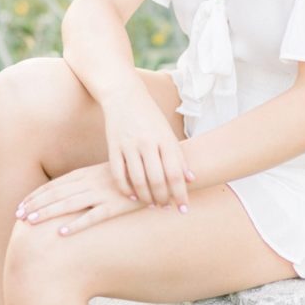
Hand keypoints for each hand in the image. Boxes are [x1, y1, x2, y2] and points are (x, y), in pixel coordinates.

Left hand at [15, 163, 150, 236]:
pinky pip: (93, 217)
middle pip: (56, 194)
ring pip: (68, 204)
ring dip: (47, 213)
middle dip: (35, 204)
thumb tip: (67, 194)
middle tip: (18, 215)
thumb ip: (85, 183)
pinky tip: (63, 232)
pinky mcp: (115, 206)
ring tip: (31, 222)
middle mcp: (89, 183)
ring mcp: (101, 194)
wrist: (155, 171)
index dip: (36, 195)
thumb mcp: (102, 175)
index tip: (21, 205)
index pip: (54, 185)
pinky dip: (77, 224)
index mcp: (85, 174)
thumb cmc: (128, 176)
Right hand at [100, 88, 191, 210]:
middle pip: (158, 180)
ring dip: (146, 198)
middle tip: (165, 207)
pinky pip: (119, 175)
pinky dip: (126, 189)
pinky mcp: (113, 147)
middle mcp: (148, 142)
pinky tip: (133, 196)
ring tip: (152, 204)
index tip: (183, 208)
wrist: (124, 95)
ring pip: (139, 180)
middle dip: (163, 199)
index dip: (181, 194)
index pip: (176, 173)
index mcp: (165, 139)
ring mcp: (129, 145)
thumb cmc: (150, 117)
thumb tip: (191, 179)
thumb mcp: (168, 132)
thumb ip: (178, 156)